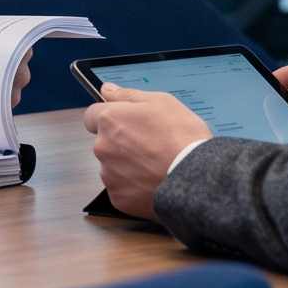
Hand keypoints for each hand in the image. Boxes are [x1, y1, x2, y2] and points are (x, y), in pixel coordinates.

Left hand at [81, 84, 210, 220]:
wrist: (195, 177)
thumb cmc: (181, 138)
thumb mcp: (161, 101)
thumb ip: (127, 95)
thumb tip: (108, 90)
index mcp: (110, 120)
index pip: (92, 115)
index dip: (109, 117)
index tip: (122, 121)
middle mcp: (103, 147)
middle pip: (104, 142)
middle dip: (121, 142)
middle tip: (150, 144)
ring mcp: (108, 174)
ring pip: (112, 166)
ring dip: (127, 165)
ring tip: (155, 164)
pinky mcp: (118, 198)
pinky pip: (121, 188)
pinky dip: (133, 186)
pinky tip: (153, 180)